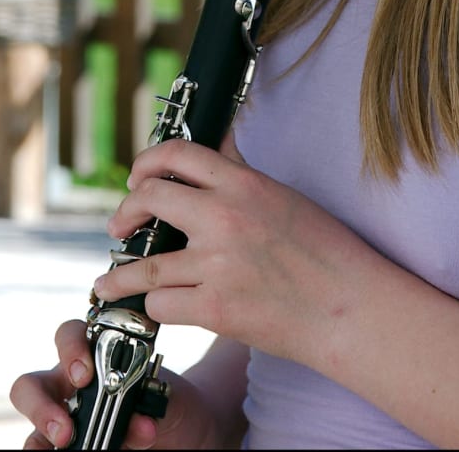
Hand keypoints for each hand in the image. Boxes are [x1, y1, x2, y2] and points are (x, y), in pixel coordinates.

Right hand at [9, 319, 222, 449]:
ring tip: (64, 447)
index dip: (70, 350)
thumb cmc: (172, 403)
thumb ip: (151, 402)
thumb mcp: (169, 397)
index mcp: (93, 357)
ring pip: (33, 428)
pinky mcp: (70, 450)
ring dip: (41, 440)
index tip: (84, 375)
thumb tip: (139, 424)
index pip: (68, 337)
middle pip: (30, 386)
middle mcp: (70, 388)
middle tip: (65, 429)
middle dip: (40, 406)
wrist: (189, 433)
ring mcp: (66, 421)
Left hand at [88, 139, 382, 366]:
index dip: (146, 163)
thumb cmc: (327, 253)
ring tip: (108, 282)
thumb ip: (242, 174)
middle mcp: (224, 218)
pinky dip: (155, 307)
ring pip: (143, 264)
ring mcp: (217, 264)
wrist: (350, 308)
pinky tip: (156, 308)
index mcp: (243, 184)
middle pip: (148, 198)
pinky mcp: (215, 308)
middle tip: (119, 227)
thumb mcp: (284, 197)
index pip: (176, 154)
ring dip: (119, 275)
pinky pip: (162, 304)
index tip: (137, 180)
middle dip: (125, 213)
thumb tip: (217, 148)